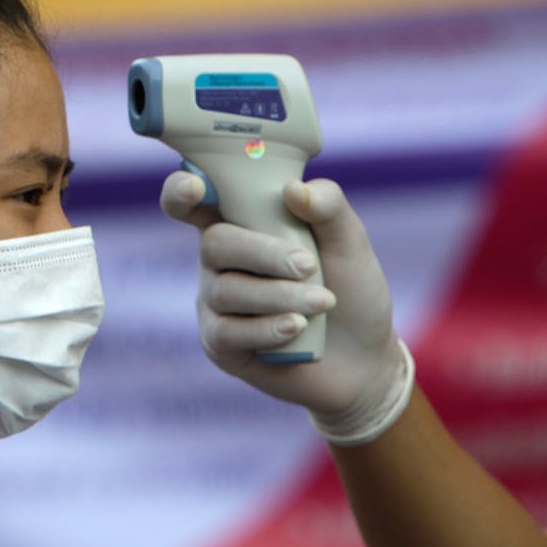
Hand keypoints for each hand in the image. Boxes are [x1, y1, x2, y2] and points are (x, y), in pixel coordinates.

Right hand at [161, 171, 411, 439]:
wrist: (365, 360)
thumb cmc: (350, 291)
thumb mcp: (350, 244)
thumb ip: (329, 208)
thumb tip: (294, 189)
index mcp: (240, 224)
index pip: (193, 202)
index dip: (181, 190)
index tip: (197, 186)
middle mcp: (219, 262)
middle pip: (214, 243)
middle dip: (263, 253)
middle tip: (309, 266)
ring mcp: (215, 303)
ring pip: (226, 290)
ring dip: (279, 295)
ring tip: (323, 303)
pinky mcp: (220, 344)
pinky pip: (227, 332)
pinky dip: (266, 328)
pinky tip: (296, 328)